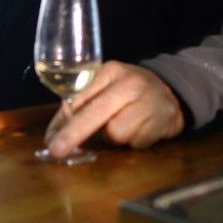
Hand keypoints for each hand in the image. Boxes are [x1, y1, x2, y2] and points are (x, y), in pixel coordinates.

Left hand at [46, 61, 183, 157]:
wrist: (171, 95)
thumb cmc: (129, 95)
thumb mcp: (106, 89)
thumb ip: (83, 105)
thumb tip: (55, 133)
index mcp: (110, 72)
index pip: (81, 96)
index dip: (64, 120)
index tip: (51, 138)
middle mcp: (129, 83)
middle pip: (96, 112)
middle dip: (74, 134)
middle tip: (58, 150)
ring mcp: (148, 100)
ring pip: (116, 133)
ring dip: (115, 138)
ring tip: (125, 126)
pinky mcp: (162, 119)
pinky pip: (135, 142)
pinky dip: (133, 142)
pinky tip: (140, 129)